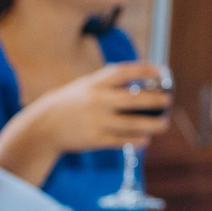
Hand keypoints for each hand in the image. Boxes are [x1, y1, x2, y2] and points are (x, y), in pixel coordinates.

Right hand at [15, 62, 172, 152]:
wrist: (44, 126)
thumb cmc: (70, 104)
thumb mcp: (85, 87)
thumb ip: (109, 85)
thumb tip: (140, 84)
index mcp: (95, 84)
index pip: (124, 72)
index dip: (145, 70)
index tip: (161, 71)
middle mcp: (97, 101)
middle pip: (134, 100)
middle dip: (155, 100)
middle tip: (167, 100)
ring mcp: (97, 121)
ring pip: (132, 124)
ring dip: (152, 125)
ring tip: (164, 124)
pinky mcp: (95, 139)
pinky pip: (122, 140)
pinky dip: (137, 140)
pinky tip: (145, 139)